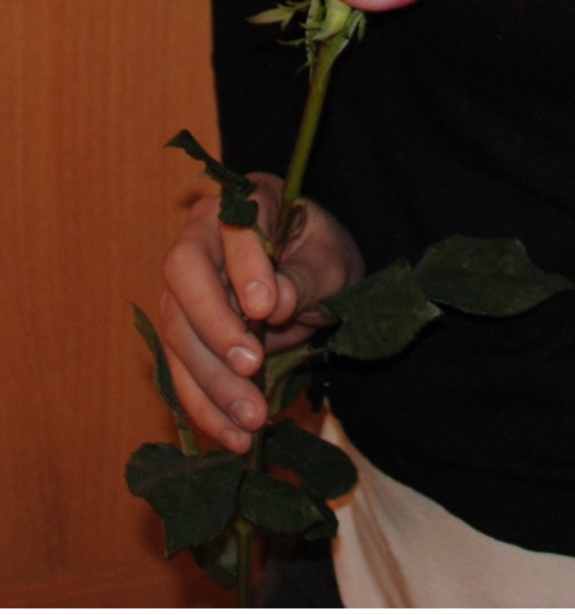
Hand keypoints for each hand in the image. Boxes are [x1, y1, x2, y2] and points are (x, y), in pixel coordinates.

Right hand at [158, 172, 362, 452]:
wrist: (315, 280)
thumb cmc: (323, 258)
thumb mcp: (331, 263)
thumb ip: (303, 278)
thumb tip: (274, 302)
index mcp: (246, 202)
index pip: (229, 229)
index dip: (243, 267)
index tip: (266, 307)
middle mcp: (202, 238)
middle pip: (184, 280)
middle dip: (215, 331)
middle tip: (252, 367)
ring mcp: (185, 288)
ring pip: (178, 334)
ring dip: (211, 383)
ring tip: (250, 421)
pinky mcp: (184, 334)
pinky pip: (182, 371)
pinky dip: (205, 408)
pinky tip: (232, 436)